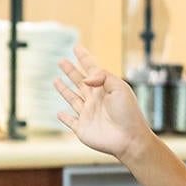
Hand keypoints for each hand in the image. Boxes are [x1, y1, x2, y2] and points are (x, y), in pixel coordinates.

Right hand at [54, 45, 154, 161]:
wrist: (129, 138)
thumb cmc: (128, 112)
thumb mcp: (119, 87)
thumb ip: (102, 77)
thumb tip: (85, 79)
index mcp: (104, 88)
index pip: (92, 69)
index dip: (84, 58)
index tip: (77, 47)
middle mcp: (95, 100)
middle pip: (80, 81)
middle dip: (71, 71)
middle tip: (61, 60)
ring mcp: (88, 114)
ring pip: (72, 99)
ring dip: (64, 90)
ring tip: (56, 80)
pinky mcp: (82, 128)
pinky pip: (70, 121)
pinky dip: (63, 118)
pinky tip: (59, 113)